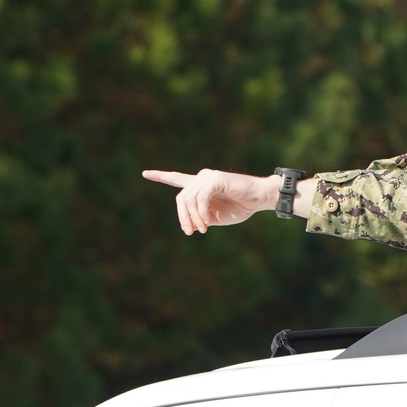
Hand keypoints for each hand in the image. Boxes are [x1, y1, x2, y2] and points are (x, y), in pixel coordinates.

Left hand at [142, 169, 276, 234]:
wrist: (260, 198)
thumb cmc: (242, 207)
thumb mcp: (216, 217)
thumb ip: (201, 217)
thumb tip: (188, 224)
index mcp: (201, 186)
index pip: (177, 179)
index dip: (161, 177)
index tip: (145, 173)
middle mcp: (201, 178)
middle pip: (181, 198)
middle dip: (183, 218)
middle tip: (191, 233)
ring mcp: (207, 177)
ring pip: (189, 200)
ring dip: (194, 218)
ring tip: (203, 229)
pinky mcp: (215, 179)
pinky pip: (200, 198)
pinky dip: (202, 212)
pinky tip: (208, 220)